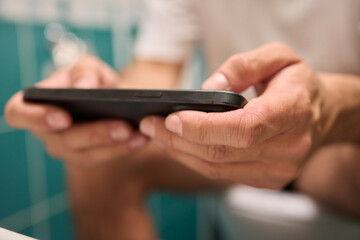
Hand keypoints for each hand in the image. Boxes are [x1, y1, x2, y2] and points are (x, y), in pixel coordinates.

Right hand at [5, 56, 147, 166]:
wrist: (107, 99)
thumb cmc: (91, 82)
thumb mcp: (89, 69)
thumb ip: (85, 71)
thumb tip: (84, 87)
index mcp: (36, 105)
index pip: (19, 114)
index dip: (36, 118)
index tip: (63, 118)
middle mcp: (46, 131)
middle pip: (63, 140)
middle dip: (95, 134)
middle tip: (123, 127)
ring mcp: (66, 149)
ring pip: (85, 156)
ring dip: (114, 146)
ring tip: (138, 134)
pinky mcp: (87, 157)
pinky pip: (103, 158)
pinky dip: (124, 149)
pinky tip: (141, 140)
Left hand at [139, 43, 325, 188]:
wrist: (320, 112)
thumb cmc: (296, 82)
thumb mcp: (277, 56)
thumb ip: (242, 66)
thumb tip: (208, 89)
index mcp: (293, 111)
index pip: (243, 128)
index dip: (204, 127)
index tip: (171, 119)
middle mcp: (288, 147)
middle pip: (223, 152)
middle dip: (179, 140)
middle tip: (151, 125)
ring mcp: (279, 169)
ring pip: (217, 169)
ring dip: (181, 152)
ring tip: (158, 135)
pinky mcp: (268, 180)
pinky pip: (222, 175)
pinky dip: (195, 160)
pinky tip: (180, 146)